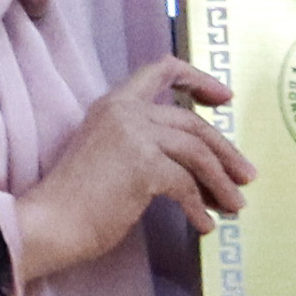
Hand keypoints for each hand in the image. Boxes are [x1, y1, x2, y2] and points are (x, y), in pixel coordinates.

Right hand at [12, 56, 247, 277]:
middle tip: (246, 175)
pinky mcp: (143, 165)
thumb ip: (144, 145)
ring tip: (235, 205)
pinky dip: (200, 207)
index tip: (224, 99)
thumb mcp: (110, 155)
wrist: (49, 224)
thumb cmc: (76, 201)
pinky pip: (186, 185)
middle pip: (193, 123)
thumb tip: (197, 164)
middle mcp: (125, 111)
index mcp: (114, 104)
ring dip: (221, 182)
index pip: (162, 69)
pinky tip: (204, 225)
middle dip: (225, 151)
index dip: (199, 80)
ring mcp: (135, 135)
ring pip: (198, 153)